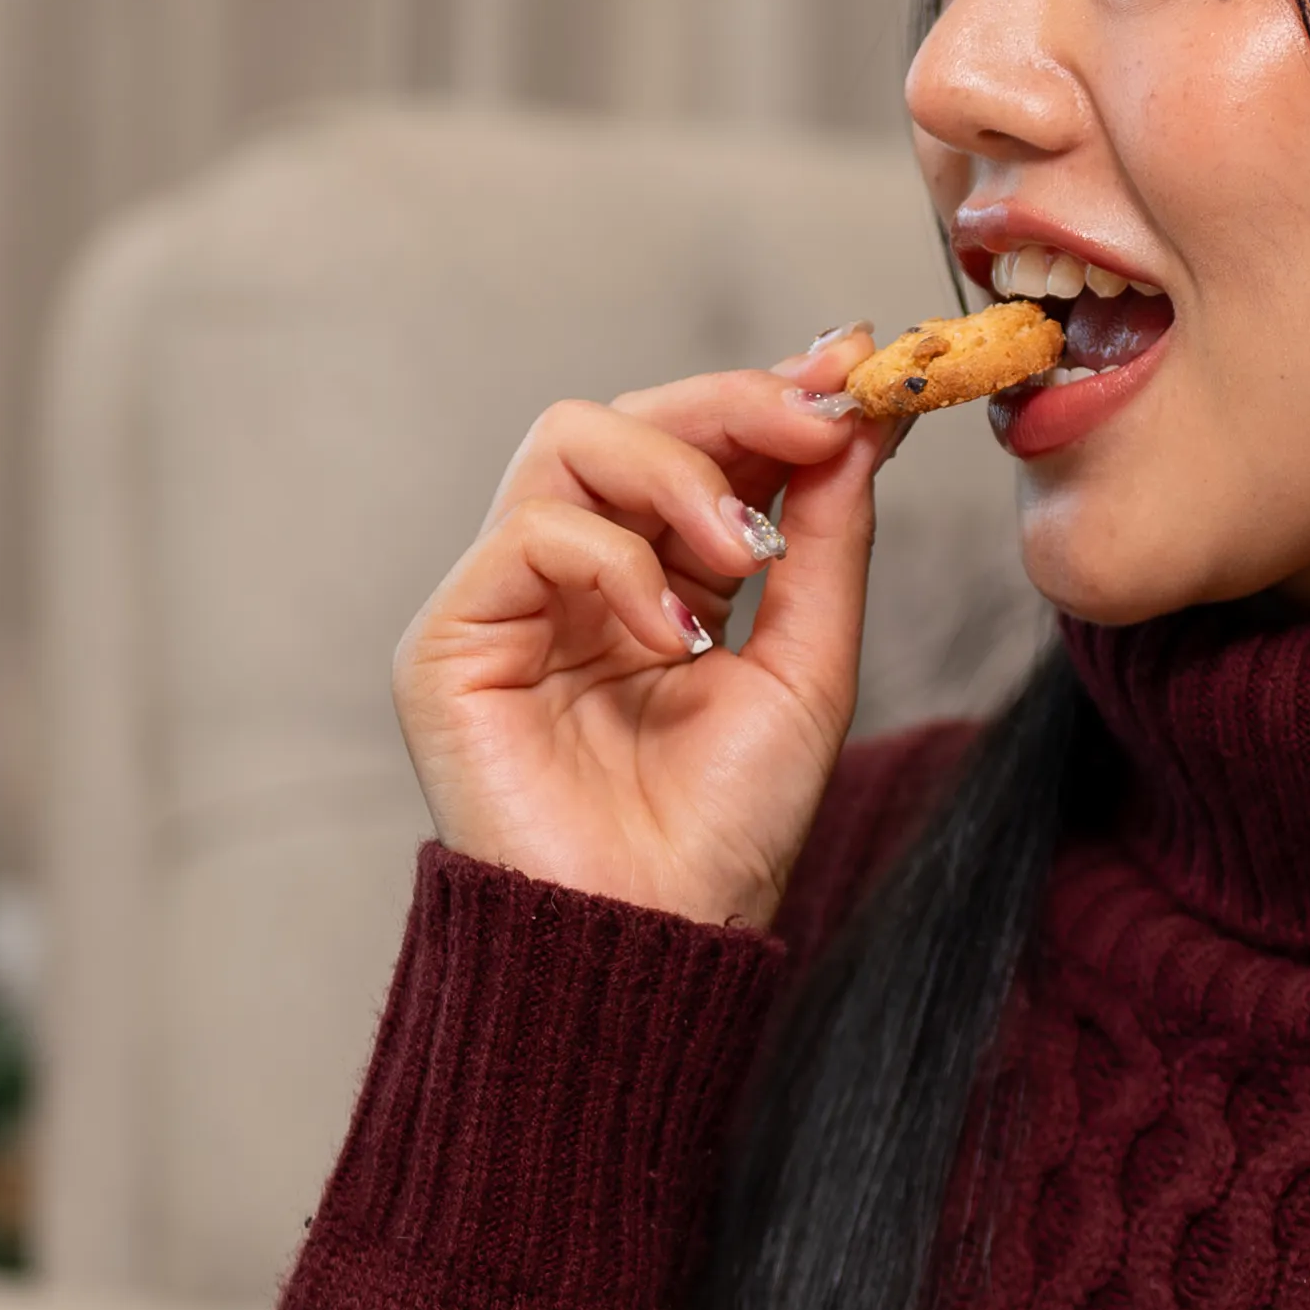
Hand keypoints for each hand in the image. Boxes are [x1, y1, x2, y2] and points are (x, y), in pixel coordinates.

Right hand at [392, 328, 896, 928]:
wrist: (658, 942)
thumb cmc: (725, 830)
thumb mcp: (807, 664)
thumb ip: (825, 538)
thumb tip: (859, 417)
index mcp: (655, 581)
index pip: (696, 444)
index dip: (770, 394)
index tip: (855, 367)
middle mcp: (574, 578)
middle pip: (627, 417)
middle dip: (733, 404)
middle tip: (816, 421)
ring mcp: (507, 602)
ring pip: (567, 440)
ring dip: (676, 472)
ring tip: (741, 554)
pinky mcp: (451, 639)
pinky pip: (530, 531)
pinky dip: (617, 560)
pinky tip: (673, 633)